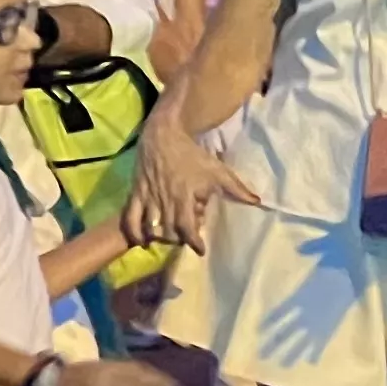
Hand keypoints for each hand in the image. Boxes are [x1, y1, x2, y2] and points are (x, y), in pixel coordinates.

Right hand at [125, 113, 253, 247]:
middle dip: (178, 239)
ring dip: (159, 238)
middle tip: (186, 238)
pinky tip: (141, 240)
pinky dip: (134, 232)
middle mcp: (164, 201)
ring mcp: (148, 198)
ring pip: (151, 228)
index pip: (186, 227)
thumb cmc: (192, 155)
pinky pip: (130, 218)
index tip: (200, 250)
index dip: (193, 242)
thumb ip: (236, 189)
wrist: (162, 136)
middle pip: (169, 231)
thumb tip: (257, 203)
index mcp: (184, 197)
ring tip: (167, 239)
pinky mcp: (136, 194)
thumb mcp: (218, 171)